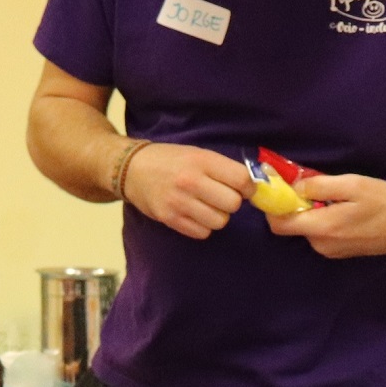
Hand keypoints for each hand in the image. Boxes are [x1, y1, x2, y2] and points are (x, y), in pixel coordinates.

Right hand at [122, 143, 253, 238]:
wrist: (133, 169)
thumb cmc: (171, 160)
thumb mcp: (198, 154)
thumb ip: (223, 168)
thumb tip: (253, 186)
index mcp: (201, 160)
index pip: (242, 179)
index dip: (248, 187)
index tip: (243, 189)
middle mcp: (191, 181)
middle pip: (233, 204)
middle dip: (232, 203)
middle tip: (222, 197)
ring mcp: (179, 202)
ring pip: (219, 221)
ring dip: (218, 216)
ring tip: (206, 206)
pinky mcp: (170, 219)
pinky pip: (203, 233)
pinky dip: (203, 227)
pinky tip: (195, 214)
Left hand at [266, 174, 385, 258]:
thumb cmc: (383, 202)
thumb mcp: (352, 185)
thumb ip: (319, 186)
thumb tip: (293, 186)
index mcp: (322, 228)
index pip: (278, 224)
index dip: (273, 206)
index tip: (278, 189)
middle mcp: (321, 244)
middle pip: (292, 224)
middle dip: (296, 205)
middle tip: (313, 186)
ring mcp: (330, 251)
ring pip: (307, 228)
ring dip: (312, 212)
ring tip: (334, 197)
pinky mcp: (339, 252)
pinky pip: (320, 234)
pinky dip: (323, 220)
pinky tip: (342, 209)